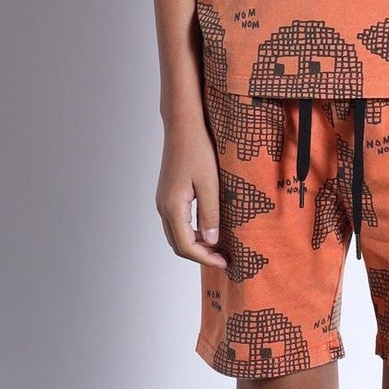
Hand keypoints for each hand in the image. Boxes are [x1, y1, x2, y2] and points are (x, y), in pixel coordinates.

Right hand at [157, 116, 227, 267]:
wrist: (182, 127)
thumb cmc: (198, 150)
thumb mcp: (210, 183)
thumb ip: (210, 214)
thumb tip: (211, 241)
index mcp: (173, 206)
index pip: (186, 246)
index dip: (206, 258)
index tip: (225, 262)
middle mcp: (163, 207)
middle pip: (178, 245)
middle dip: (200, 255)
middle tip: (224, 258)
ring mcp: (163, 201)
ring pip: (176, 235)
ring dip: (195, 245)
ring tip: (219, 247)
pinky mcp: (167, 196)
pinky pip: (176, 223)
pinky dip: (191, 233)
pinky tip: (208, 229)